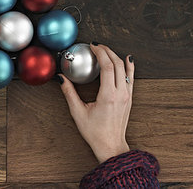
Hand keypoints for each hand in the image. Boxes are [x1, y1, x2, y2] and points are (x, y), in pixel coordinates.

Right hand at [58, 43, 133, 163]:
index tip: (93, 47)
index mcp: (108, 96)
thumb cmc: (95, 133)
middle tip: (97, 46)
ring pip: (126, 69)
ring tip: (107, 50)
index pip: (107, 66)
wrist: (111, 145)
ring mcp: (127, 96)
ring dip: (116, 56)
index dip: (100, 53)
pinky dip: (129, 66)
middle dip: (107, 51)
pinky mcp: (129, 98)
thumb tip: (62, 78)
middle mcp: (120, 94)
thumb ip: (69, 93)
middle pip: (117, 64)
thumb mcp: (78, 112)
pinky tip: (128, 60)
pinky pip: (131, 78)